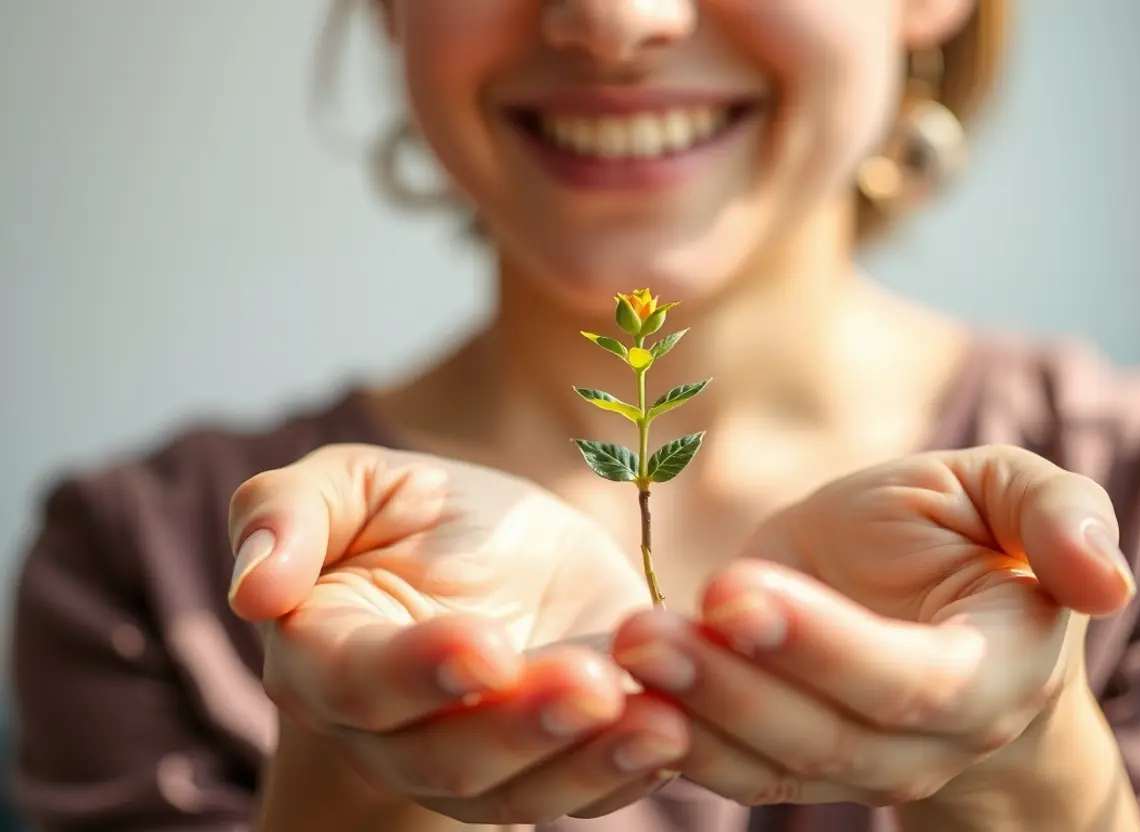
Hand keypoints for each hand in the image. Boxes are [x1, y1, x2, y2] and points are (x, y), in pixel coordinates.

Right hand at [228, 444, 688, 824]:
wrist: (501, 554)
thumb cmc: (414, 516)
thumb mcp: (351, 485)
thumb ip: (285, 514)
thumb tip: (254, 584)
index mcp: (330, 658)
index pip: (360, 684)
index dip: (419, 673)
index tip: (485, 647)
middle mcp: (396, 732)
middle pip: (445, 759)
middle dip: (519, 728)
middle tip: (591, 685)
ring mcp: (476, 760)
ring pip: (521, 792)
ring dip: (588, 764)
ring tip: (658, 724)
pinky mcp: (551, 764)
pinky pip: (583, 790)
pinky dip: (630, 773)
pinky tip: (678, 736)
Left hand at [611, 445, 1135, 807]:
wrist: (927, 597)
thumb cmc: (966, 537)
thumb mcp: (1009, 495)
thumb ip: (1058, 517)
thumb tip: (1105, 578)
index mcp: (989, 672)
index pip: (909, 681)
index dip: (824, 644)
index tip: (735, 587)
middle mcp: (924, 742)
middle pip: (825, 737)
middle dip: (730, 685)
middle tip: (646, 630)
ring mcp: (852, 763)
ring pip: (766, 764)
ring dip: (686, 716)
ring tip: (621, 654)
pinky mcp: (785, 761)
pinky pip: (729, 770)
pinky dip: (668, 743)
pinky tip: (611, 697)